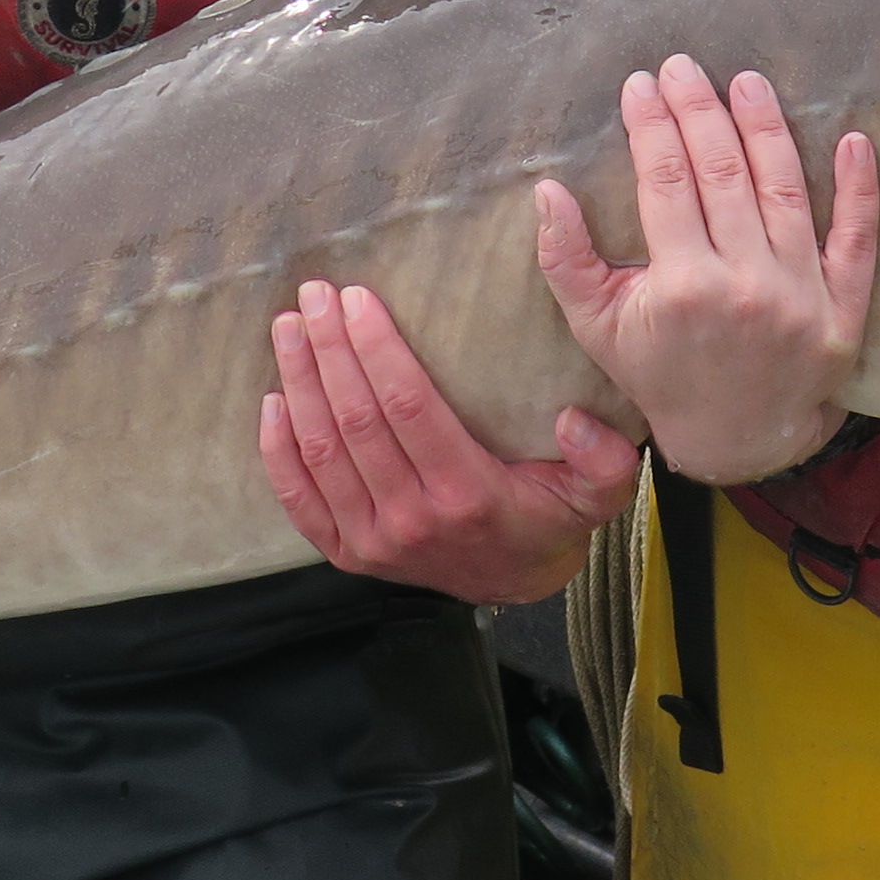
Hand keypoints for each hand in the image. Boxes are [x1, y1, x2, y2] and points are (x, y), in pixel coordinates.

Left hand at [259, 281, 641, 604]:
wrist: (517, 583)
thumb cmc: (551, 519)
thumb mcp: (599, 492)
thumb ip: (605, 457)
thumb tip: (572, 419)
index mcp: (467, 494)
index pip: (407, 406)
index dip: (375, 348)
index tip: (357, 299)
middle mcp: (412, 519)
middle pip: (355, 420)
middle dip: (328, 349)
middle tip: (314, 295)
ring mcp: (373, 541)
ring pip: (322, 450)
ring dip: (299, 382)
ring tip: (289, 328)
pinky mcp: (348, 554)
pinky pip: (299, 499)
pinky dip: (279, 448)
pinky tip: (273, 398)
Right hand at [536, 55, 879, 484]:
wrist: (737, 439)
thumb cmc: (660, 375)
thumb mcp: (599, 328)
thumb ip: (566, 260)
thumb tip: (546, 189)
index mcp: (682, 287)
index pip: (666, 181)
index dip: (651, 126)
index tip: (639, 84)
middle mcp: (745, 285)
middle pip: (723, 173)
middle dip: (699, 110)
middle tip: (683, 66)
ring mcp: (800, 295)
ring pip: (785, 190)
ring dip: (766, 128)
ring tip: (746, 82)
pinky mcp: (844, 309)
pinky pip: (857, 239)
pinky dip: (859, 189)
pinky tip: (853, 139)